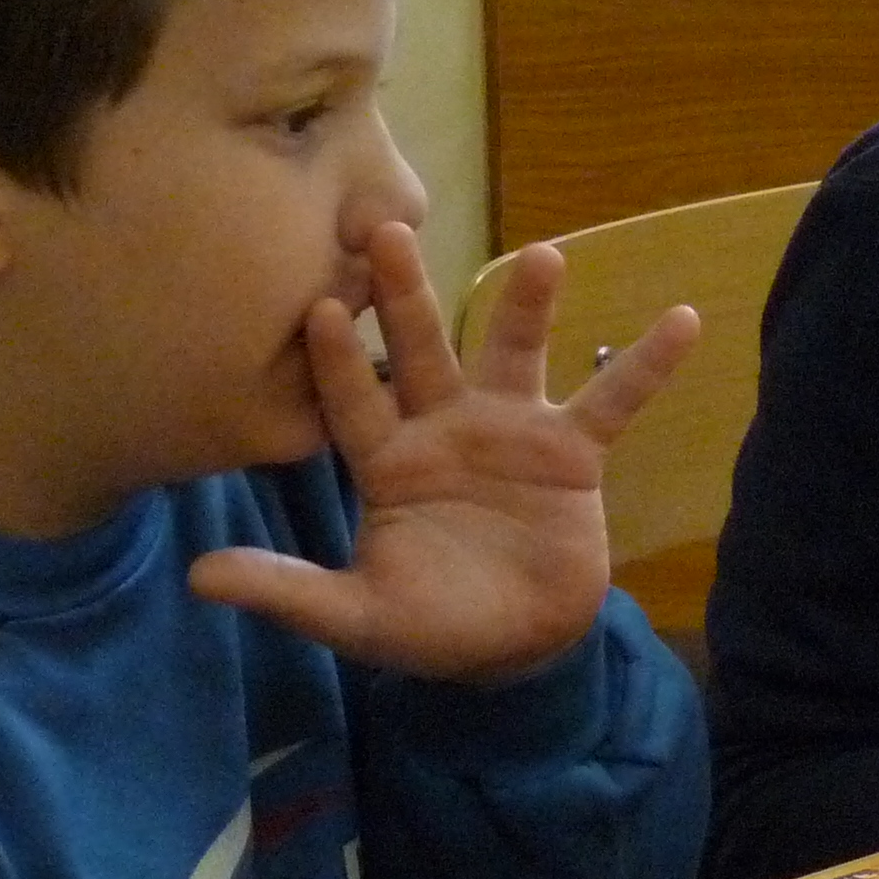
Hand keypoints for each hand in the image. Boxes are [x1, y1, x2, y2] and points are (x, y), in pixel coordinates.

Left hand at [189, 225, 698, 680]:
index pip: (353, 401)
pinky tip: (682, 319)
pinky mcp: (572, 454)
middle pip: (422, 349)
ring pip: (515, 353)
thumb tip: (197, 578)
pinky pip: (613, 402)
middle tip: (384, 228)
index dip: (338, 360)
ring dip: (528, 306)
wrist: (513, 650)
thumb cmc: (429, 625)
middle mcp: (444, 428)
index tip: (321, 307)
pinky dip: (646, 366)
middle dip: (406, 294)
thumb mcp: (356, 615)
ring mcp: (510, 432)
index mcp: (386, 461)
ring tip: (544, 255)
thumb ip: (287, 591)